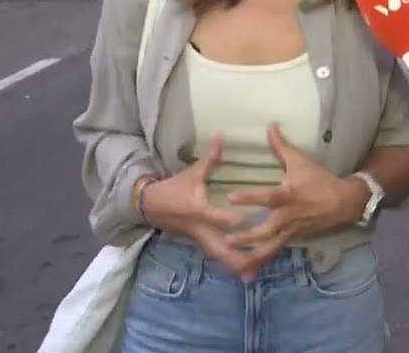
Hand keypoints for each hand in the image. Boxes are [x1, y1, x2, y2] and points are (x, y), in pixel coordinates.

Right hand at [139, 135, 249, 272]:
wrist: (150, 206)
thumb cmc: (174, 188)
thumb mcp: (192, 172)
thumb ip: (210, 157)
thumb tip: (221, 135)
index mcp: (198, 209)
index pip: (214, 216)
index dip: (228, 220)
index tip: (245, 221)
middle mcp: (200, 228)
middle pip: (220, 247)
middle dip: (238, 255)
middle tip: (258, 260)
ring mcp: (200, 239)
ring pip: (219, 257)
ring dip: (236, 264)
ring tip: (255, 274)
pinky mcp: (200, 244)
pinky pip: (217, 257)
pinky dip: (230, 265)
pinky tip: (247, 273)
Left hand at [223, 124, 359, 278]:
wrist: (344, 202)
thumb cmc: (319, 180)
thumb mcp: (301, 161)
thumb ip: (281, 146)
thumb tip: (269, 125)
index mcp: (287, 196)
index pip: (266, 197)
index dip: (249, 196)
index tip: (230, 197)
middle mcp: (287, 217)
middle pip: (265, 229)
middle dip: (246, 236)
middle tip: (227, 239)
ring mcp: (291, 231)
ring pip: (270, 246)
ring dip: (253, 254)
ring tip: (236, 263)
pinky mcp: (294, 239)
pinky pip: (276, 251)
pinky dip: (264, 260)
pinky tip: (251, 270)